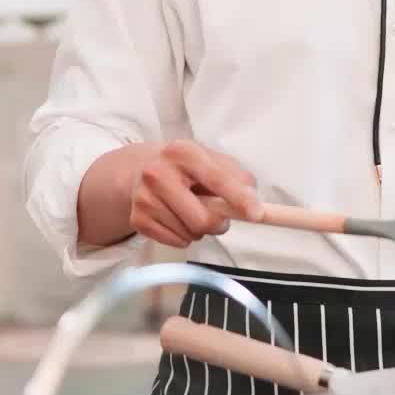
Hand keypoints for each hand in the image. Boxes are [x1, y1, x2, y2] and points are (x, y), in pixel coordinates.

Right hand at [128, 140, 261, 249]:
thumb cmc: (185, 167)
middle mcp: (158, 173)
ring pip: (191, 234)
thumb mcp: (211, 160)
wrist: (141, 170)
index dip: (239, 198)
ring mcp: (145, 198)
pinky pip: (177, 242)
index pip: (216, 179)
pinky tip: (177, 219)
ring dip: (200, 230)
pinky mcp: (137, 219)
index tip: (257, 215)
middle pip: (203, 219)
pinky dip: (184, 236)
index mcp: (182, 152)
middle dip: (219, 224)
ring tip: (192, 211)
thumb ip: (237, 176)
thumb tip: (253, 201)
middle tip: (218, 216)